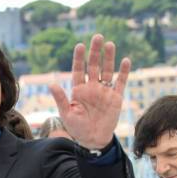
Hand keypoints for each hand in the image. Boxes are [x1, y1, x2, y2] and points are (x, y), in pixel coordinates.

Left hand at [50, 34, 130, 148]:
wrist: (93, 140)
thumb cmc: (77, 129)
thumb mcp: (66, 114)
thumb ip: (61, 99)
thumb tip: (51, 84)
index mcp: (79, 90)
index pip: (78, 70)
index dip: (79, 58)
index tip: (80, 45)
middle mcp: (92, 88)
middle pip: (93, 66)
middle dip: (95, 52)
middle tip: (97, 37)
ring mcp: (104, 91)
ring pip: (107, 70)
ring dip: (109, 58)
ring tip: (109, 44)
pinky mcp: (116, 98)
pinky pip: (121, 82)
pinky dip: (124, 72)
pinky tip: (126, 60)